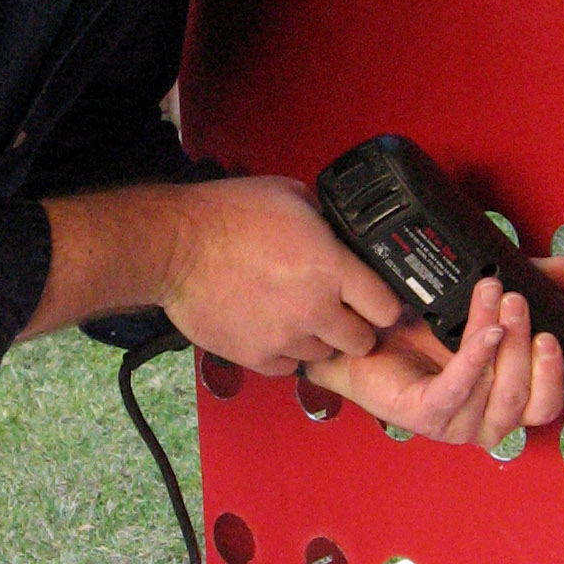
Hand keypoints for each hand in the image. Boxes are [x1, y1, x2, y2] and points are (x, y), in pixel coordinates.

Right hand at [160, 175, 400, 374]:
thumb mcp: (291, 196)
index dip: (384, 304)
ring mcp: (286, 338)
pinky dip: (285, 352)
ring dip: (318, 339)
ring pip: (325, 355)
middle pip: (362, 341)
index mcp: (332, 268)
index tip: (376, 301)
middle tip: (339, 312)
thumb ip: (325, 220)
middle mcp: (316, 309)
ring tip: (297, 316)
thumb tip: (339, 231)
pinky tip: (273, 328)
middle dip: (356, 327)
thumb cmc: (226, 216)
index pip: (387, 307)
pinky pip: (289, 366)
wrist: (175, 247)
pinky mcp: (257, 357)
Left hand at [300, 260, 563, 453]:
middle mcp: (484, 418)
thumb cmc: (419, 330)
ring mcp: (455, 423)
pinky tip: (482, 331)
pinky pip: (459, 389)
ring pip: (496, 391)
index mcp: (503, 399)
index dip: (554, 374)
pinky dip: (475, 358)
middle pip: (523, 396)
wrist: (363, 334)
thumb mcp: (480, 305)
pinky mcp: (425, 415)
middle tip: (515, 300)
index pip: (545, 405)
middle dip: (524, 345)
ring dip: (501, 341)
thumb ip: (525, 286)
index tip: (552, 332)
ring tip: (494, 297)